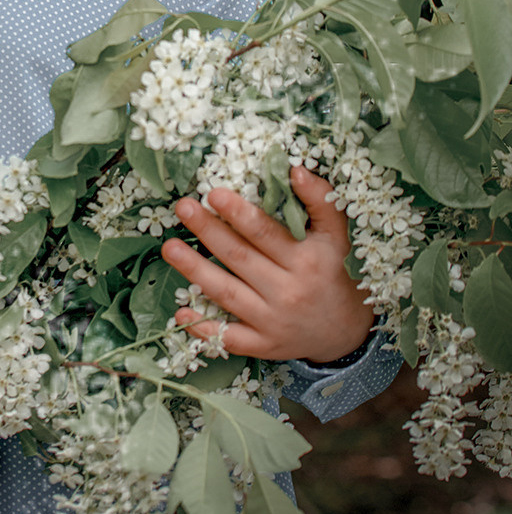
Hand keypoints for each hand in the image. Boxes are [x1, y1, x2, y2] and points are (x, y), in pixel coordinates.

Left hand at [160, 166, 373, 363]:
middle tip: (183, 207)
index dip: (238, 214)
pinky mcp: (263, 344)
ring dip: (195, 271)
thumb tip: (294, 168)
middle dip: (208, 231)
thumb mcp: (335, 234)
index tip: (213, 193)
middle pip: (240, 258)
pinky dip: (205, 327)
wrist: (345, 331)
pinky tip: (181, 311)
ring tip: (170, 247)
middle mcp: (288, 291)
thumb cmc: (331, 271)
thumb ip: (319, 200)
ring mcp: (273, 321)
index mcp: (306, 261)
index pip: (266, 234)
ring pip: (228, 293)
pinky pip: (230, 338)